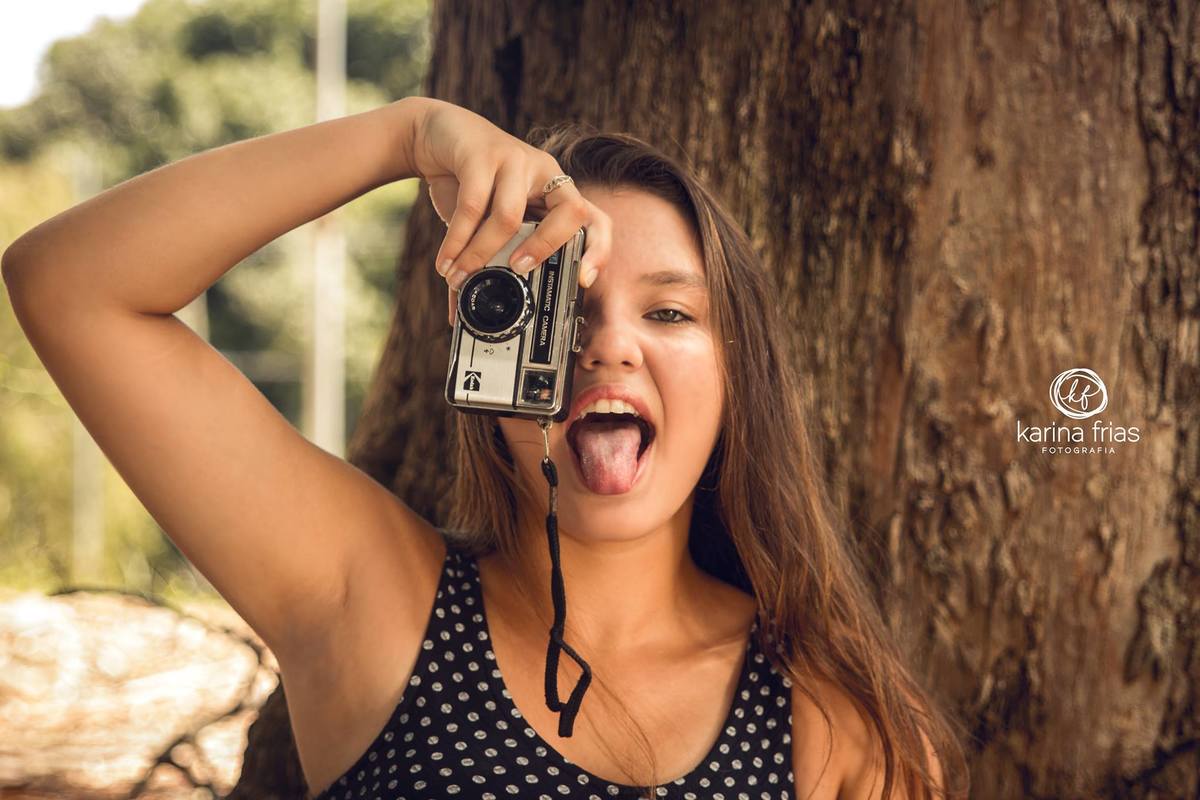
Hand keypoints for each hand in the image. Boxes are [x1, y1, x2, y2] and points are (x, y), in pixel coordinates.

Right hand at [409, 98, 611, 325]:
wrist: (437, 135)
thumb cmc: (469, 183)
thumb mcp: (489, 217)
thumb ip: (488, 254)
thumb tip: (463, 312)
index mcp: (556, 191)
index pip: (594, 219)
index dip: (598, 250)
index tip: (584, 281)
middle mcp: (544, 173)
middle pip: (569, 214)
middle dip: (545, 248)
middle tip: (517, 270)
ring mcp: (516, 160)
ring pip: (509, 218)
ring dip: (481, 254)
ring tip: (458, 278)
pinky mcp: (482, 154)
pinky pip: (473, 206)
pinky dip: (456, 242)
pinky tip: (445, 262)